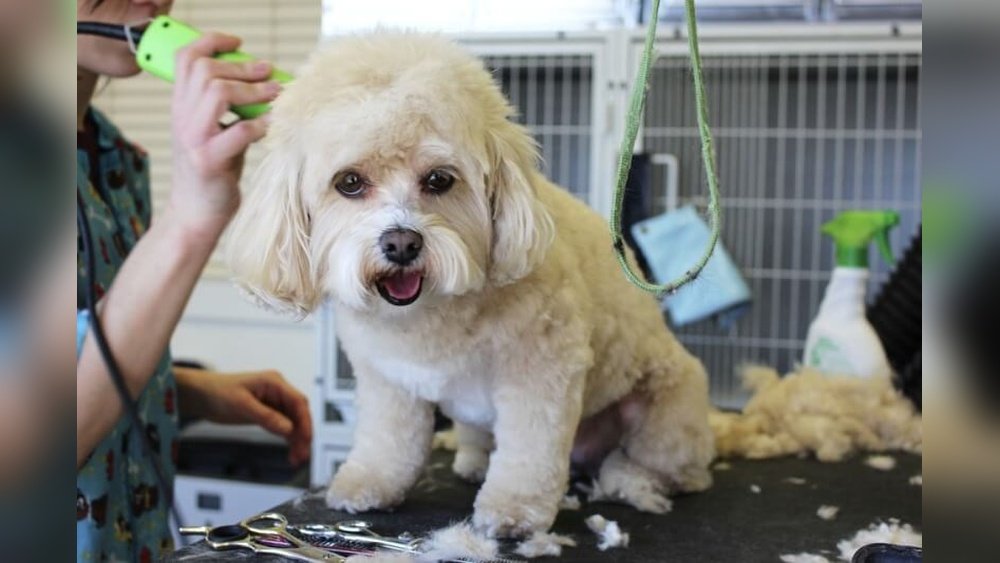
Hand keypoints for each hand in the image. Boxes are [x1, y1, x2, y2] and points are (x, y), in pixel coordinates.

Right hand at [167, 32, 279, 238]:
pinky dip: (262, 124)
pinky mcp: (210, 161)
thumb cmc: (211, 173)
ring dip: (253, 90)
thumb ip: (225, 109)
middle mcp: (182, 118)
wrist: (194, 214)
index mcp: (180, 108)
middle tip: (268, 72)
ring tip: (275, 93)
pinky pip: (240, 131)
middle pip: (206, 71)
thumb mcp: (211, 133)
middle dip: (242, 67)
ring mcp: (193, 139)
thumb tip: (261, 83)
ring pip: (218, 92)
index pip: (186, 59)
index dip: (211, 42)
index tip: (238, 43)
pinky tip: (275, 125)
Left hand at [176, 368, 311, 465]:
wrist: (200, 395)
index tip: (306, 439)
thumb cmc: (217, 392)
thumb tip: (289, 429)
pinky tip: (290, 451)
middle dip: (302, 434)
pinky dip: (287, 439)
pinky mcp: (266, 412)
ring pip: (292, 422)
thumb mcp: (242, 406)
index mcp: (274, 383)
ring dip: (296, 439)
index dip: (305, 421)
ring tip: (296, 458)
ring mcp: (272, 402)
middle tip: (303, 453)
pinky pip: (282, 426)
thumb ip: (267, 417)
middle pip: (298, 413)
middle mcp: (277, 391)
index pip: (298, 402)